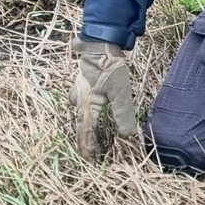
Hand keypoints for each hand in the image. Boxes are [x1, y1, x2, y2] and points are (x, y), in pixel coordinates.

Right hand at [71, 39, 138, 160]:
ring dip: (81, 123)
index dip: (88, 148)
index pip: (85, 133)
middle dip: (84, 138)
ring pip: (77, 112)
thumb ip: (123, 115)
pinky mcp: (81, 81)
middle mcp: (79, 100)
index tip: (91, 162)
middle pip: (79, 124)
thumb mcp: (120, 93)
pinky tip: (88, 105)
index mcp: (86, 106)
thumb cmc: (109, 68)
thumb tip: (128, 135)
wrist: (99, 43)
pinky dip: (83, 108)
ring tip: (88, 131)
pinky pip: (79, 100)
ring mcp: (78, 89)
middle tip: (90, 150)